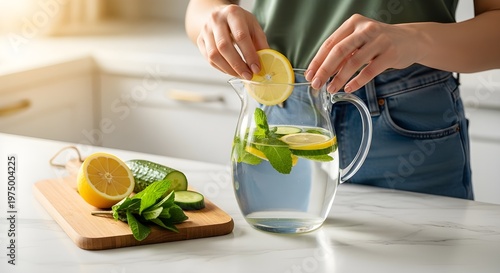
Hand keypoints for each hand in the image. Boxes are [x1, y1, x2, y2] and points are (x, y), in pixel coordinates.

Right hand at [196, 4, 268, 79]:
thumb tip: (266, 62)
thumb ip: (260, 43)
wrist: (219, 16)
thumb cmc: (239, 22)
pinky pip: (209, 59)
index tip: (256, 68)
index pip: (241, 36)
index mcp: (233, 13)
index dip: (249, 54)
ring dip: (229, 69)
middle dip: (238, 65)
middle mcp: (216, 20)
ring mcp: (205, 30)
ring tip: (240, 75)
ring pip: (214, 55)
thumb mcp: (253, 26)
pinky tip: (231, 71)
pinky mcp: (200, 40)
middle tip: (248, 76)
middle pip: (224, 46)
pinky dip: (221, 68)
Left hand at [305, 14, 423, 92]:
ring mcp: (379, 40)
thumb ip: (343, 52)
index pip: (330, 43)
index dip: (318, 60)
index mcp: (353, 23)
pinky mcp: (390, 54)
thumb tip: (320, 71)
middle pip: (339, 51)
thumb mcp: (359, 41)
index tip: (310, 74)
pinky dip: (357, 81)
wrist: (411, 40)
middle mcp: (366, 29)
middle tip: (316, 83)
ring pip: (353, 62)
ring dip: (339, 78)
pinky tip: (349, 88)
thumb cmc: (379, 42)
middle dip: (325, 70)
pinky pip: (369, 70)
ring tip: (331, 88)